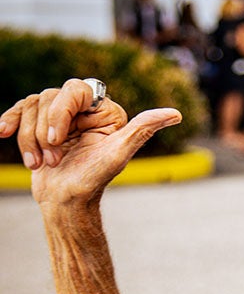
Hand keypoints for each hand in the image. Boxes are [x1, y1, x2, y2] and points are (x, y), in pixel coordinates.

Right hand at [0, 79, 181, 204]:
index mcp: (107, 113)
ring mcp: (61, 118)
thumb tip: (175, 114)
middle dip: (45, 130)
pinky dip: (9, 122)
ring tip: (40, 164)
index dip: (61, 111)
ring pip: (31, 105)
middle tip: (53, 158)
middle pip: (50, 97)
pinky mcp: (40, 126)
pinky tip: (0, 132)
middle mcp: (85, 111)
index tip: (57, 140)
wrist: (65, 203)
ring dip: (30, 137)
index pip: (76, 90)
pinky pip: (19, 110)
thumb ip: (143, 129)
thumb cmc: (92, 181)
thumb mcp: (117, 154)